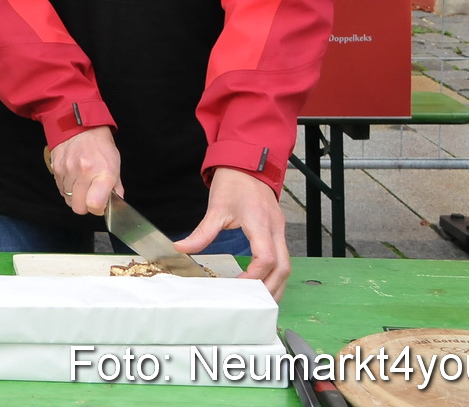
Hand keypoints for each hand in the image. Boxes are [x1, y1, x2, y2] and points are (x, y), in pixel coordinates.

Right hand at [48, 126, 120, 215]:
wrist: (79, 125)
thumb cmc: (100, 145)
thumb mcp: (115, 163)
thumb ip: (116, 186)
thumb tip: (115, 203)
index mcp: (102, 173)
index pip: (94, 204)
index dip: (98, 209)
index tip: (101, 204)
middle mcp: (83, 173)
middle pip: (78, 207)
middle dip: (85, 206)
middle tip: (91, 196)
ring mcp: (67, 171)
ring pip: (68, 199)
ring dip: (76, 196)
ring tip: (82, 183)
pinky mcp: (56, 169)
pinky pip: (60, 189)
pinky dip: (67, 188)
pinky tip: (74, 178)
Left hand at [173, 167, 289, 299]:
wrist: (248, 163)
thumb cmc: (234, 182)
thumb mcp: (216, 207)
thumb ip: (202, 232)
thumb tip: (181, 249)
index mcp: (259, 222)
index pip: (266, 257)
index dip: (254, 276)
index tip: (238, 287)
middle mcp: (275, 228)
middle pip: (283, 267)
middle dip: (271, 288)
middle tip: (254, 304)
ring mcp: (279, 229)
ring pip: (287, 265)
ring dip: (276, 284)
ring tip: (261, 300)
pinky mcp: (278, 230)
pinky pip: (283, 257)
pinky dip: (276, 273)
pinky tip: (264, 282)